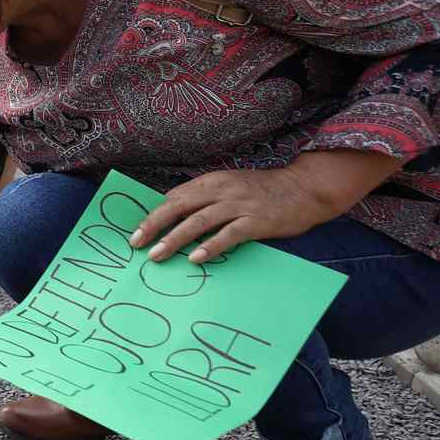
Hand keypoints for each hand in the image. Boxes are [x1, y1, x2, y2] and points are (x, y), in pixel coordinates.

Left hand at [129, 167, 333, 265]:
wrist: (304, 188)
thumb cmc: (262, 191)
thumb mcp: (229, 186)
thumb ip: (204, 198)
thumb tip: (174, 215)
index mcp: (211, 181)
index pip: (174, 197)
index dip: (153, 214)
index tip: (135, 231)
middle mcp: (221, 190)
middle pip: (179, 206)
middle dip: (154, 224)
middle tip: (136, 243)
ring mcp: (238, 205)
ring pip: (199, 221)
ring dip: (174, 238)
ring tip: (156, 255)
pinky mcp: (256, 221)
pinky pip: (228, 234)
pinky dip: (210, 246)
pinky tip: (195, 258)